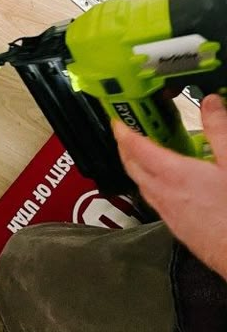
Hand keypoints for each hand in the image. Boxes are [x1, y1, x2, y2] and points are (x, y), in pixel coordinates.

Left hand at [113, 94, 226, 281]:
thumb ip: (219, 130)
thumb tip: (209, 102)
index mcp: (174, 174)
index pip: (137, 147)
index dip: (123, 131)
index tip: (115, 120)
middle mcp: (164, 194)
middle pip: (132, 166)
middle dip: (124, 148)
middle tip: (124, 133)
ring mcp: (169, 214)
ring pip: (141, 185)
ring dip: (136, 167)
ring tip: (141, 155)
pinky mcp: (177, 228)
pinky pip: (154, 200)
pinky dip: (149, 185)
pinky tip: (163, 185)